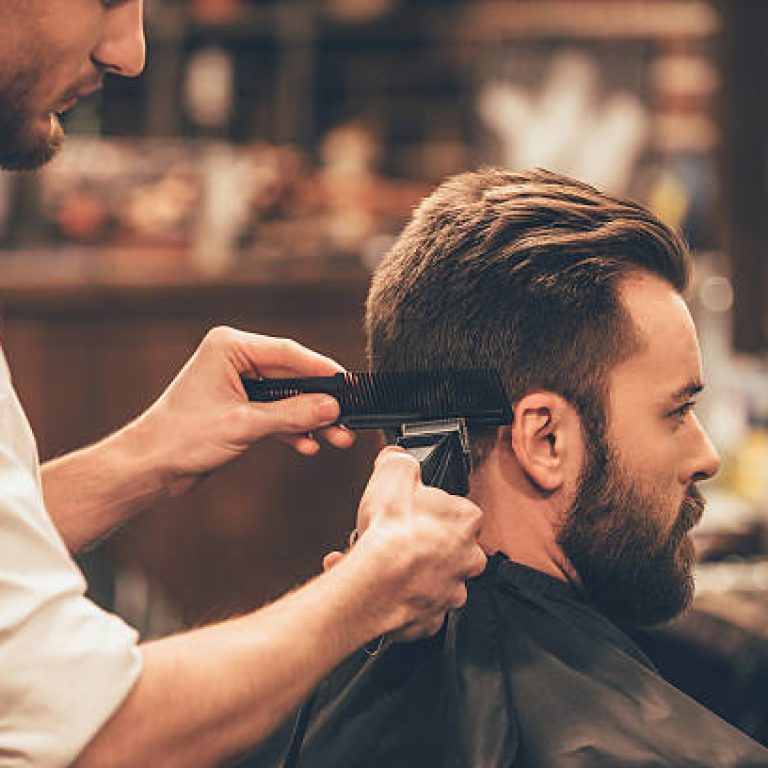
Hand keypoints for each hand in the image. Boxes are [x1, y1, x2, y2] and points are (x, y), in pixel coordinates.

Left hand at [134, 327, 354, 492]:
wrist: (151, 466)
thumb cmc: (182, 437)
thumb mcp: (244, 424)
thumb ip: (292, 414)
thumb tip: (332, 407)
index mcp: (230, 347)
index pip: (288, 353)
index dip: (322, 370)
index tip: (348, 385)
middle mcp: (235, 360)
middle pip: (291, 377)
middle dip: (319, 402)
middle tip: (347, 419)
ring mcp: (238, 384)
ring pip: (286, 398)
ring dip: (310, 419)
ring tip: (338, 438)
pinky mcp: (239, 408)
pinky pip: (274, 414)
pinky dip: (291, 429)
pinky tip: (309, 445)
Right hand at [329, 447, 485, 640]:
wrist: (373, 582)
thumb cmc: (390, 533)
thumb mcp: (392, 471)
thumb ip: (400, 460)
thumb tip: (398, 456)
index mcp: (466, 520)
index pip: (459, 509)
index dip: (432, 508)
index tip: (413, 509)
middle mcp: (468, 558)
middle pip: (450, 545)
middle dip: (424, 543)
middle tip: (396, 538)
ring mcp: (451, 591)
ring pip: (434, 579)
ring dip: (411, 572)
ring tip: (380, 564)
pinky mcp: (432, 619)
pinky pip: (420, 608)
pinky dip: (402, 600)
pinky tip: (382, 588)